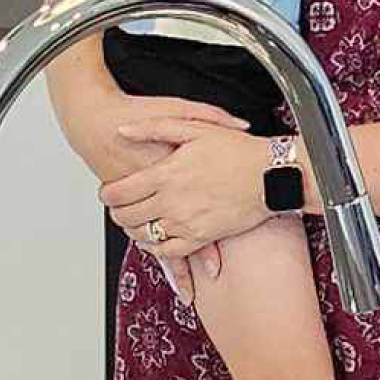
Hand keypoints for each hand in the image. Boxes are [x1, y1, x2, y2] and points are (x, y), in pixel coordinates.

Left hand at [98, 118, 269, 257]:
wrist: (272, 174)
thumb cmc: (239, 150)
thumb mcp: (196, 127)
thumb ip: (155, 128)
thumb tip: (123, 129)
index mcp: (167, 174)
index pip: (119, 193)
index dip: (107, 195)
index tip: (108, 192)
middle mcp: (172, 202)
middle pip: (126, 217)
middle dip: (116, 213)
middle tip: (119, 207)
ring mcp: (186, 222)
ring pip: (143, 235)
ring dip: (133, 230)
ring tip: (136, 220)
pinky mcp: (201, 238)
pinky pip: (168, 251)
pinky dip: (156, 247)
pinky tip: (157, 236)